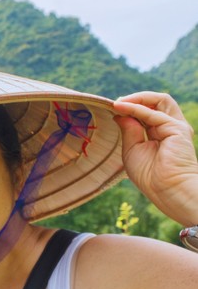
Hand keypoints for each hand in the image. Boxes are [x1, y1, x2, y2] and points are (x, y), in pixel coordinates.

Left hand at [114, 92, 197, 223]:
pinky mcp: (177, 128)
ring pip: (160, 100)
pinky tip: (122, 107)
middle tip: (115, 103)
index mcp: (159, 132)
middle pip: (156, 102)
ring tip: (118, 103)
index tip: (112, 109)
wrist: (166, 189)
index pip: (146, 112)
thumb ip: (128, 130)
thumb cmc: (149, 175)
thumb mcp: (132, 149)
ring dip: (138, 98)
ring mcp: (174, 126)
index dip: (129, 108)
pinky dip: (136, 108)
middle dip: (135, 99)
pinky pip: (154, 113)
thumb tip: (119, 113)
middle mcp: (169, 126)